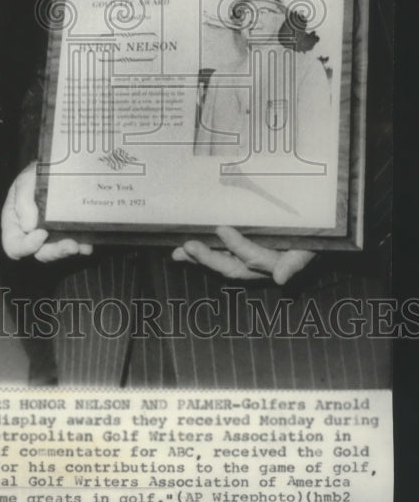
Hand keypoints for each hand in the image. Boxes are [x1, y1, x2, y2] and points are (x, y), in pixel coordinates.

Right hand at [1, 162, 92, 262]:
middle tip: (70, 245)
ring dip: (68, 250)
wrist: (55, 167)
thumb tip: (28, 227)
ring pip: (56, 251)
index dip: (26, 246)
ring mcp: (49, 235)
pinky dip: (80, 246)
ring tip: (81, 245)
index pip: (14, 245)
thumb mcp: (26, 180)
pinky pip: (72, 245)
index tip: (42, 233)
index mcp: (14, 223)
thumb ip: (23, 200)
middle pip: (39, 253)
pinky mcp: (64, 233)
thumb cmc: (34, 175)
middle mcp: (30, 233)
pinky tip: (87, 244)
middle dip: (55, 251)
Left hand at [171, 225, 313, 284]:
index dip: (239, 246)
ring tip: (180, 252)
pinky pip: (221, 259)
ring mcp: (255, 262)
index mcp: (285, 261)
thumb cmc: (317, 228)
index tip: (221, 229)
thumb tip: (279, 280)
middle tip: (190, 245)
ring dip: (201, 259)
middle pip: (235, 267)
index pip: (258, 257)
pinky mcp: (244, 256)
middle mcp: (267, 267)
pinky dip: (200, 257)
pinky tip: (180, 254)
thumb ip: (297, 260)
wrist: (322, 221)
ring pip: (225, 266)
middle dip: (210, 258)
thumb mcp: (312, 242)